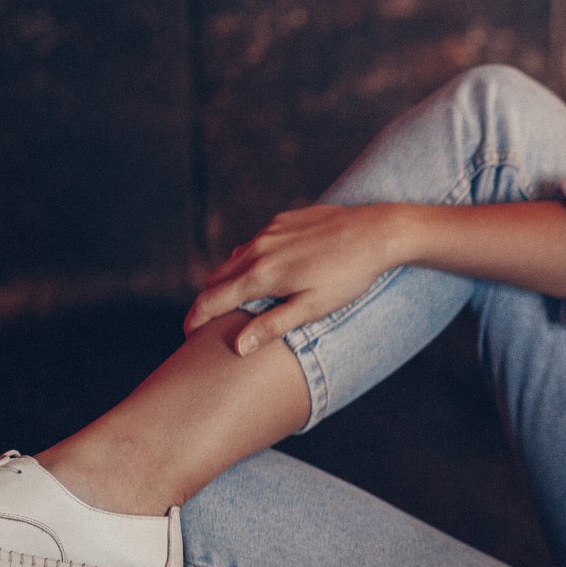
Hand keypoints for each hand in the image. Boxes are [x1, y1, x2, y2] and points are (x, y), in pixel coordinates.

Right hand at [185, 204, 401, 354]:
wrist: (377, 233)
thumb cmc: (349, 276)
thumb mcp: (313, 308)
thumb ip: (272, 326)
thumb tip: (238, 347)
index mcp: (261, 275)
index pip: (211, 300)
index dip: (195, 320)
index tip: (188, 336)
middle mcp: (258, 249)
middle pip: (215, 278)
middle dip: (207, 302)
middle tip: (208, 325)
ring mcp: (270, 231)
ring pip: (234, 258)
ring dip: (228, 280)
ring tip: (235, 303)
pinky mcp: (284, 219)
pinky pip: (256, 243)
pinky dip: (250, 260)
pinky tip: (266, 272)